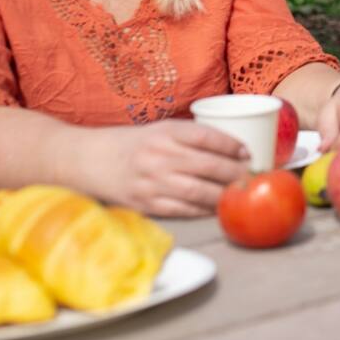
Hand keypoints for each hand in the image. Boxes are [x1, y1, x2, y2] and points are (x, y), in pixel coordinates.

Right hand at [84, 120, 250, 217]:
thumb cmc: (132, 143)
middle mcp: (158, 155)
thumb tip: (232, 148)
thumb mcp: (159, 129)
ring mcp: (151, 181)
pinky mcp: (146, 203)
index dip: (231, 145)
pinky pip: (182, 210)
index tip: (247, 152)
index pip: (206, 136)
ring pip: (198, 191)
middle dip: (235, 173)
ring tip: (240, 194)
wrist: (88, 160)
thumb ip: (190, 137)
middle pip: (208, 166)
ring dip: (224, 194)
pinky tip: (216, 208)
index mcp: (164, 132)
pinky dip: (203, 210)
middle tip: (252, 177)